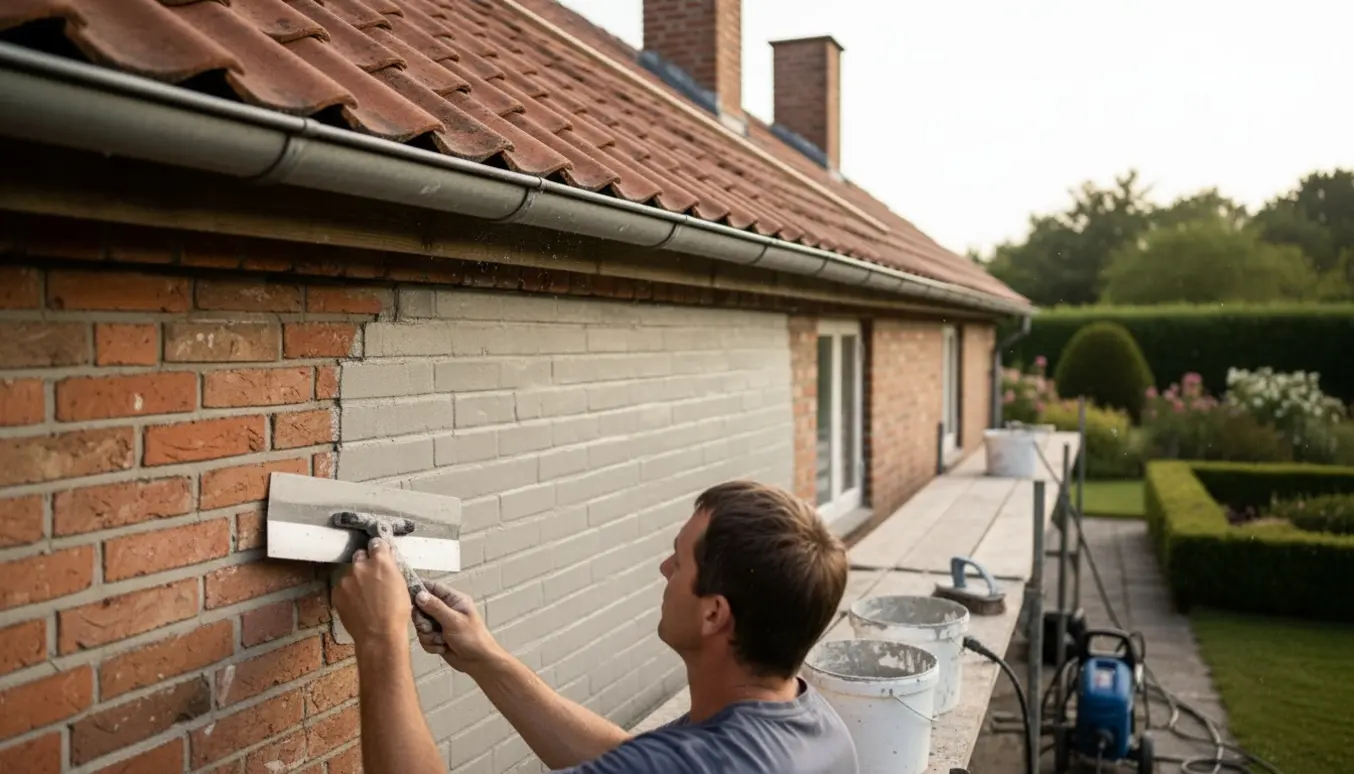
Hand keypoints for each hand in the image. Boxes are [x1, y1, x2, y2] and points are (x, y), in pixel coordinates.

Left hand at [332, 538, 411, 652]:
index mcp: (381, 561)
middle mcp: (361, 566)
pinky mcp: (337, 592)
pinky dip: (348, 592)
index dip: (378, 549)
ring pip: (350, 573)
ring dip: (356, 580)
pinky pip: (342, 587)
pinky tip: (357, 604)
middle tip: (372, 577)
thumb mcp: (401, 584)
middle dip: (365, 563)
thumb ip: (391, 568)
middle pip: (360, 555)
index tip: (379, 554)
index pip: (376, 543)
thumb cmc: (396, 612)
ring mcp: (346, 579)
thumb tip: (387, 558)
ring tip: (365, 597)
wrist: (379, 634)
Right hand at [412, 580, 502, 673]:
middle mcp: (446, 609)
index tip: (407, 596)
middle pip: (421, 608)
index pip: (432, 587)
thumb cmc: (472, 638)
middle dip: (422, 621)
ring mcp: (440, 623)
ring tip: (441, 640)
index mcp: (454, 600)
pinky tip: (442, 647)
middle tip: (429, 628)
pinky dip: (430, 644)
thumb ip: (436, 607)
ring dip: (428, 635)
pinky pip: (424, 637)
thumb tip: (420, 595)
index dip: (419, 589)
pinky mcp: (436, 636)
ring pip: (421, 625)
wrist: (478, 662)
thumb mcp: (454, 621)